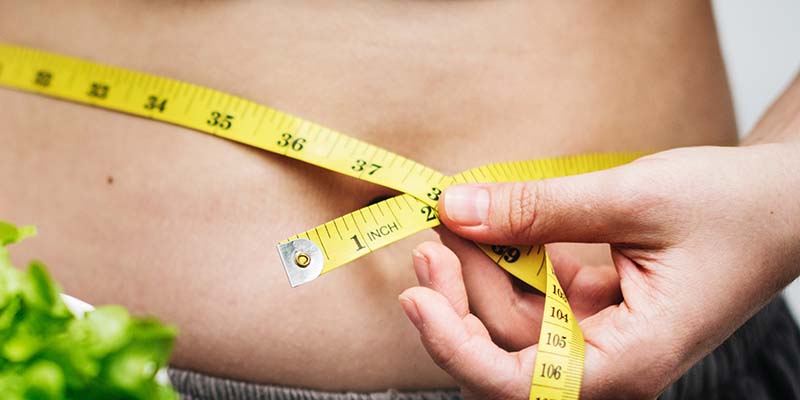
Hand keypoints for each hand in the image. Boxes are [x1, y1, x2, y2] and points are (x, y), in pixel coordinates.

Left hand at [398, 144, 799, 398]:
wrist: (785, 202)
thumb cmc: (733, 209)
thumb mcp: (632, 199)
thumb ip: (539, 209)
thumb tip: (455, 209)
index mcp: (629, 362)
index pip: (516, 385)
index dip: (455, 345)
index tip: (416, 296)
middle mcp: (609, 364)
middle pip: (502, 351)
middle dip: (458, 293)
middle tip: (433, 229)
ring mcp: (599, 339)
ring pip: (510, 320)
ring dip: (477, 268)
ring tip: (456, 214)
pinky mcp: (592, 311)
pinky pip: (532, 296)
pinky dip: (507, 259)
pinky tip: (489, 222)